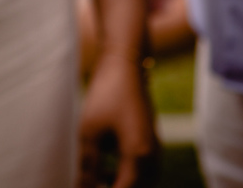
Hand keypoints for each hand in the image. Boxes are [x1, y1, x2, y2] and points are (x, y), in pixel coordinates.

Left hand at [77, 54, 158, 187]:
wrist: (125, 65)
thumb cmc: (106, 96)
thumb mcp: (90, 133)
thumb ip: (88, 167)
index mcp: (139, 158)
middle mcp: (152, 157)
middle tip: (89, 183)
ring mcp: (154, 150)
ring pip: (139, 181)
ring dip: (120, 183)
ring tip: (96, 180)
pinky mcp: (150, 142)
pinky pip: (141, 170)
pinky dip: (125, 174)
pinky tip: (105, 169)